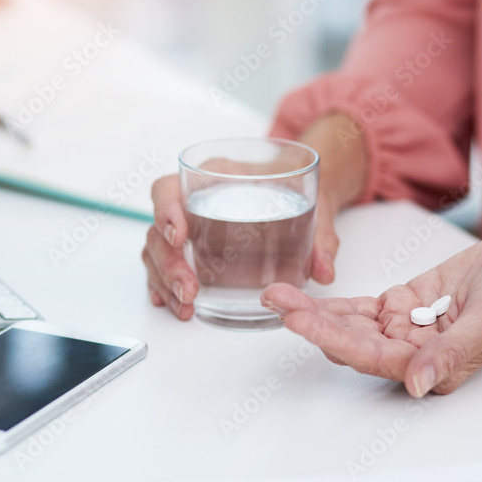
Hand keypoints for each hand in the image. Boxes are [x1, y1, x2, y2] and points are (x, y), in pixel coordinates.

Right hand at [141, 174, 340, 319]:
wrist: (294, 188)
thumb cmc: (293, 188)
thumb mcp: (313, 204)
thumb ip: (321, 236)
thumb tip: (325, 270)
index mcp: (213, 176)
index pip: (169, 187)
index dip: (166, 210)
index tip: (179, 236)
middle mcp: (191, 199)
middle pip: (159, 229)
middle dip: (168, 263)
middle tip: (189, 289)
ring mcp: (187, 226)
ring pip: (156, 252)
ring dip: (165, 281)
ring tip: (185, 305)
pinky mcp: (189, 249)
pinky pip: (163, 266)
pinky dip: (164, 286)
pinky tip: (171, 302)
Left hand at [261, 235, 481, 395]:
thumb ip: (452, 353)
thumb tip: (420, 385)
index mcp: (435, 368)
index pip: (372, 356)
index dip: (332, 338)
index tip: (298, 321)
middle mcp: (416, 354)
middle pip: (353, 341)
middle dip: (312, 322)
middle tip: (276, 300)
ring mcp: (409, 329)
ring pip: (353, 324)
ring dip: (317, 311)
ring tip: (280, 294)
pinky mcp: (407, 305)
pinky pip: (365, 308)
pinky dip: (338, 303)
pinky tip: (308, 296)